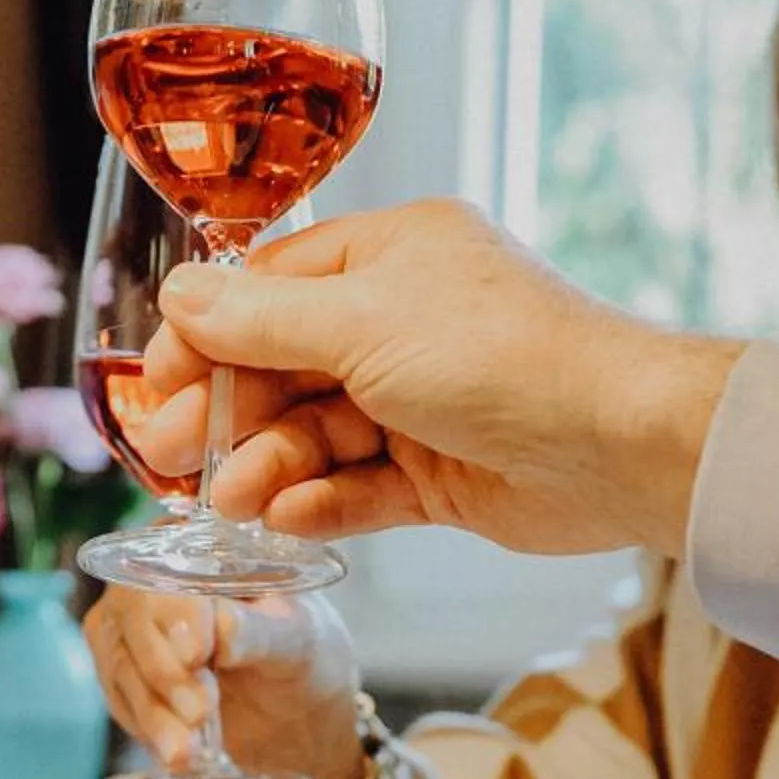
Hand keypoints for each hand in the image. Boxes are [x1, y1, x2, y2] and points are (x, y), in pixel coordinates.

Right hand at [85, 587, 362, 778]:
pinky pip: (122, 701)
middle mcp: (151, 576)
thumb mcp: (297, 639)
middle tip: (202, 713)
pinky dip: (149, 731)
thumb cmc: (302, 653)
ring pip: (122, 666)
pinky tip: (176, 757)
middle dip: (166, 671)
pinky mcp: (123, 675)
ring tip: (188, 753)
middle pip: (135, 617)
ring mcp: (129, 627)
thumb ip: (258, 631)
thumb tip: (217, 630)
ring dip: (154, 713)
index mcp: (200, 544)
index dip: (179, 611)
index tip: (198, 654)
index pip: (172, 567)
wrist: (294, 710)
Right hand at [136, 201, 740, 561]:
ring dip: (267, 468)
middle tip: (172, 462)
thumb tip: (179, 296)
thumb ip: (263, 320)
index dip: (205, 339)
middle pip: (281, 368)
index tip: (156, 389)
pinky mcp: (439, 475)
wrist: (622, 445)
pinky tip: (286, 519)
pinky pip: (358, 488)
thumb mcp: (365, 325)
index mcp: (388, 259)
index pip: (266, 290)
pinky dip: (319, 504)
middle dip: (227, 415)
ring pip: (314, 435)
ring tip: (235, 502)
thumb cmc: (507, 358)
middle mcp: (401, 323)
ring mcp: (419, 401)